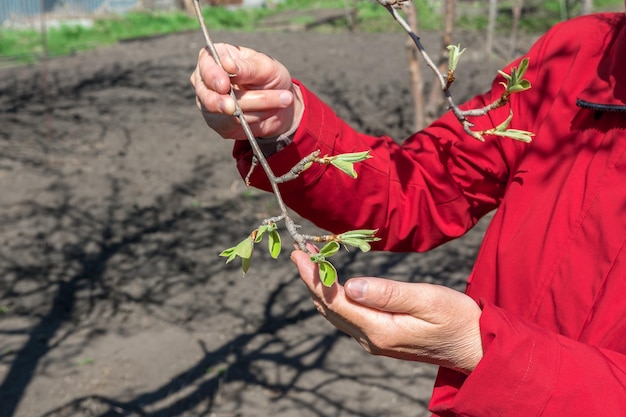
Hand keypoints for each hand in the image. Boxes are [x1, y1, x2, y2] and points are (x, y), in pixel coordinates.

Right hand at [190, 43, 303, 139]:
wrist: (282, 105)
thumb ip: (247, 67)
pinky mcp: (219, 123)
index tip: (224, 84)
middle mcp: (206, 80)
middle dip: (225, 101)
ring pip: (223, 110)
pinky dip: (253, 119)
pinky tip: (267, 112)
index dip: (212, 75)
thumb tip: (227, 65)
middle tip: (234, 107)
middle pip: (208, 92)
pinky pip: (232, 124)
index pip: (206, 63)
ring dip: (254, 107)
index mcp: (215, 58)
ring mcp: (209, 103)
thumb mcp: (266, 67)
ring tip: (282, 99)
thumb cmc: (270, 78)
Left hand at [291, 250, 483, 374]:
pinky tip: (333, 284)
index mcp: (379, 330)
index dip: (315, 277)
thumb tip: (350, 286)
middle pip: (329, 308)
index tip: (300, 254)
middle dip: (312, 280)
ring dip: (321, 289)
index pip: (334, 301)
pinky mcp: (381, 338)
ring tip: (311, 263)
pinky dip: (334, 298)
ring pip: (336, 315)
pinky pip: (348, 318)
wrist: (475, 347)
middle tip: (300, 253)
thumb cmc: (457, 319)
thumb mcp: (427, 299)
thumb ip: (388, 294)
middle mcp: (371, 340)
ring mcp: (374, 342)